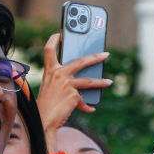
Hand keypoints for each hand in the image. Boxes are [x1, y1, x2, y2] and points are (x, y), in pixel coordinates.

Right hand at [37, 33, 111, 152]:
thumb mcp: (52, 89)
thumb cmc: (46, 105)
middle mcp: (58, 74)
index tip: (59, 34)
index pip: (49, 50)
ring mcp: (66, 84)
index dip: (53, 41)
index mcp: (50, 71)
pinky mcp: (73, 95)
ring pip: (89, 81)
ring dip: (101, 82)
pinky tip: (91, 108)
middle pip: (80, 61)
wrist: (43, 120)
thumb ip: (63, 82)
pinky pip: (84, 100)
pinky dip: (87, 106)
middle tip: (106, 54)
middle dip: (95, 57)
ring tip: (109, 82)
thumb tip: (81, 84)